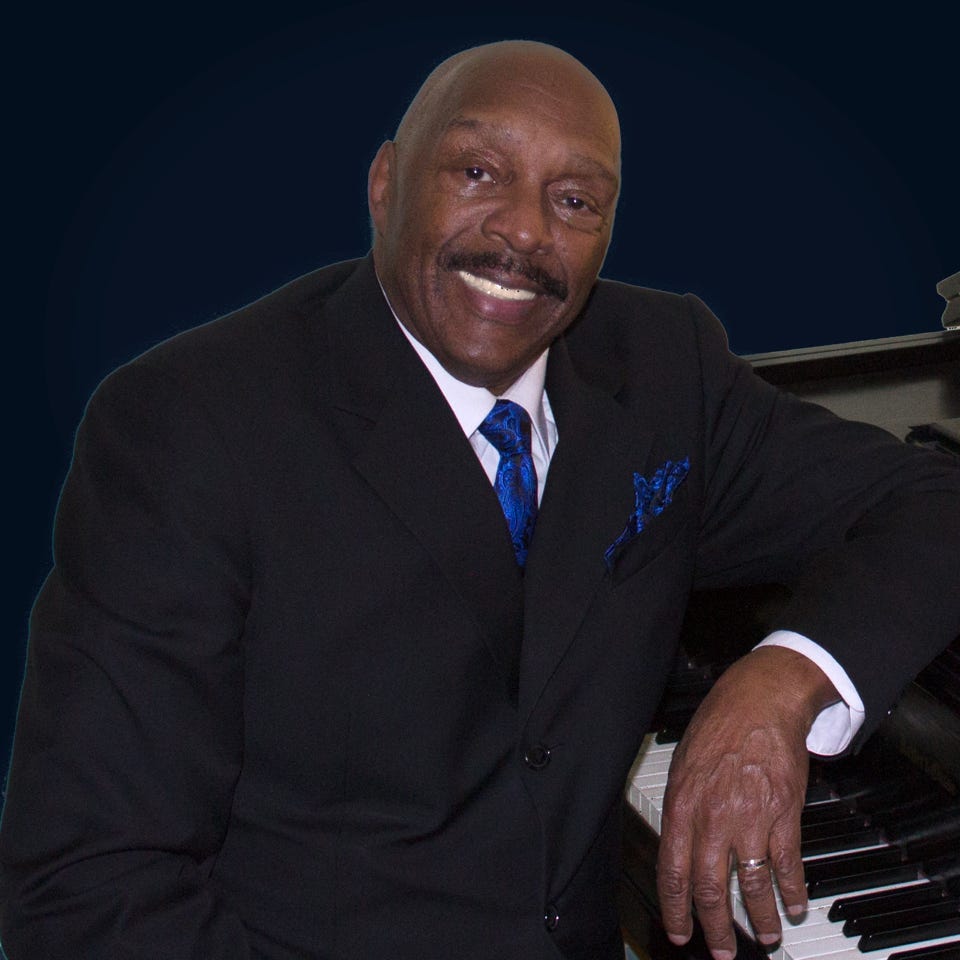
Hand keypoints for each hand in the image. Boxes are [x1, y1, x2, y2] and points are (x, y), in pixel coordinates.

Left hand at [656, 646, 839, 959]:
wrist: (759, 700)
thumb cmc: (718, 727)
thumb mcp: (682, 765)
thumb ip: (681, 809)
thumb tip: (678, 846)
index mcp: (682, 806)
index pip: (672, 872)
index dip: (675, 909)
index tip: (679, 933)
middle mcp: (713, 818)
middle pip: (711, 890)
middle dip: (715, 929)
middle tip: (721, 952)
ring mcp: (750, 818)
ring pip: (753, 886)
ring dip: (760, 920)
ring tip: (765, 938)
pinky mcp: (784, 814)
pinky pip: (787, 865)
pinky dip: (792, 891)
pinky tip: (794, 906)